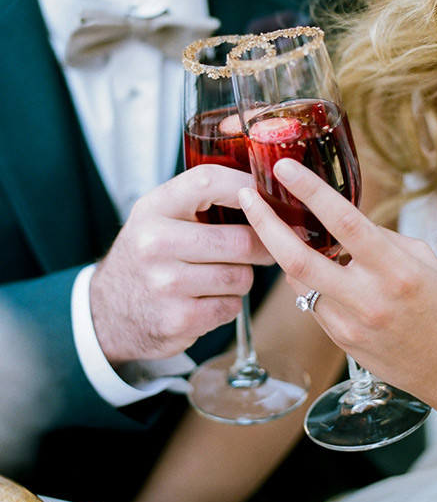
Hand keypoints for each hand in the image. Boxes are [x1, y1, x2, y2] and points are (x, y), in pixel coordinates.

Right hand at [90, 165, 272, 365]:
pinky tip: (209, 298)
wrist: (107, 311)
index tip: (265, 196)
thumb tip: (264, 190)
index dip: (246, 186)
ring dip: (243, 277)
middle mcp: (155, 243)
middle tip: (264, 248)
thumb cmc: (147, 255)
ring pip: (241, 276)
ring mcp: (166, 284)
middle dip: (262, 246)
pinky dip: (229, 304)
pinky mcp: (177, 319)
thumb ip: (200, 199)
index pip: (208, 181)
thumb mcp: (158, 216)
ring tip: (224, 274)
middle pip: (240, 240)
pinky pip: (231, 307)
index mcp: (153, 208)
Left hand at [238, 158, 436, 407]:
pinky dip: (305, 280)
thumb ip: (378, 237)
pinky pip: (310, 302)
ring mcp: (350, 324)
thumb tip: (338, 218)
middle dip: (264, 223)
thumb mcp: (422, 257)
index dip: (310, 190)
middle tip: (245, 196)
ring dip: (283, 251)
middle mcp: (368, 297)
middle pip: (298, 258)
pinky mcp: (340, 341)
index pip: (344, 220)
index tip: (284, 168)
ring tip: (274, 227)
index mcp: (395, 268)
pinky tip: (311, 267)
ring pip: (297, 280)